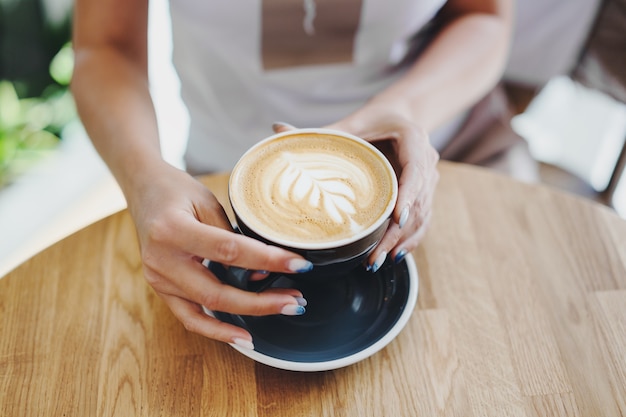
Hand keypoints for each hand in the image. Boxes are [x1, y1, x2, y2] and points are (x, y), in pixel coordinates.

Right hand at [127, 163, 311, 348]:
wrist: (143, 189)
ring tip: (283, 308)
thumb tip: (263, 269)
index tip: (298, 264)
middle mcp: (162, 259)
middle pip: (218, 292)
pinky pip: (189, 317)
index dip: (267, 260)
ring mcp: (158, 278)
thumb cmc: (177, 191)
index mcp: (173, 229)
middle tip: (295, 301)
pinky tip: (243, 336)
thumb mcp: (208, 202)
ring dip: (248, 314)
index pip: (229, 251)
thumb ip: (231, 236)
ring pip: (206, 309)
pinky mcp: (160, 288)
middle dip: (262, 301)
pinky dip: (217, 330)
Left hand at [326, 108, 438, 270]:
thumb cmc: (371, 121)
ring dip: (402, 241)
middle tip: (375, 256)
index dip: (408, 196)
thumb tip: (277, 129)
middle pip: (418, 201)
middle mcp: (426, 159)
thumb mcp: (348, 125)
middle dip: (397, 232)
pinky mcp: (426, 194)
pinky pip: (423, 220)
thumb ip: (319, 132)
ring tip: (378, 261)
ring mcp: (429, 178)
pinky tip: (394, 256)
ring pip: (421, 216)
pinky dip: (410, 240)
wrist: (397, 118)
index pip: (415, 171)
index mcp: (413, 138)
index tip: (398, 219)